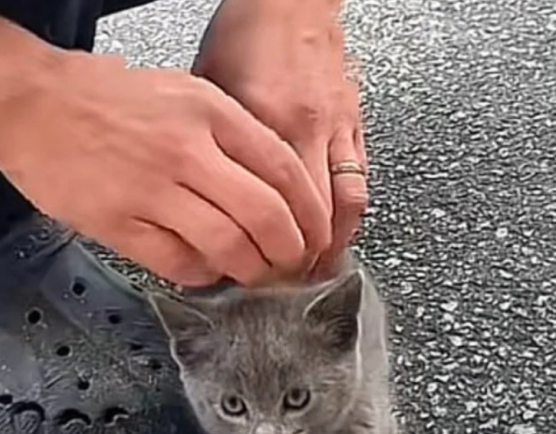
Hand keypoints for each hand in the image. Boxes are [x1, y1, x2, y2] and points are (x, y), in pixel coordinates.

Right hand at [0, 52, 329, 287]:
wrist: (27, 101)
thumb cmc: (99, 96)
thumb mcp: (180, 91)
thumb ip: (226, 132)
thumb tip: (270, 183)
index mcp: (209, 111)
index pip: (285, 171)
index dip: (310, 214)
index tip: (315, 235)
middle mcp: (187, 149)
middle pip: (267, 215)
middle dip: (291, 252)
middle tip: (292, 266)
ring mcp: (151, 188)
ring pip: (228, 244)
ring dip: (251, 270)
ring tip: (253, 275)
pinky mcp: (117, 221)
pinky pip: (177, 262)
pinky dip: (200, 274)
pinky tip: (203, 270)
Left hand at [192, 0, 368, 278]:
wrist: (291, 1)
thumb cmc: (245, 37)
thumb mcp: (207, 90)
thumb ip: (208, 147)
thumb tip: (195, 199)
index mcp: (266, 122)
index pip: (269, 207)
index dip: (261, 248)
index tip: (247, 273)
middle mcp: (308, 128)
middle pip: (315, 217)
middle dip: (301, 259)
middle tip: (283, 284)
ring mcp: (338, 128)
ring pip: (347, 205)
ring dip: (333, 244)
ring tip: (314, 271)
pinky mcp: (356, 123)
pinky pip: (360, 180)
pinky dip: (349, 214)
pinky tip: (335, 233)